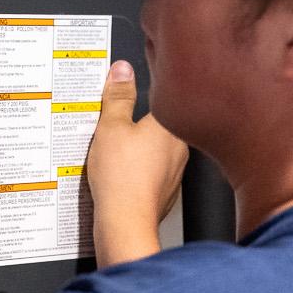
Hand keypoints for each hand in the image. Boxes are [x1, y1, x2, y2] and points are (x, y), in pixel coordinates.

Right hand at [85, 60, 187, 266]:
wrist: (125, 222)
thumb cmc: (122, 178)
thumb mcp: (111, 126)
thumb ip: (118, 96)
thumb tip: (122, 71)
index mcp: (172, 126)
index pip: (161, 100)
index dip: (141, 96)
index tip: (125, 96)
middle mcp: (180, 149)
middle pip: (156, 127)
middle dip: (135, 126)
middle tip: (112, 127)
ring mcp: (175, 173)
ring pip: (153, 152)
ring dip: (135, 151)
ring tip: (111, 154)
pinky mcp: (164, 193)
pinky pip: (149, 175)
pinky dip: (134, 173)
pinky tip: (117, 176)